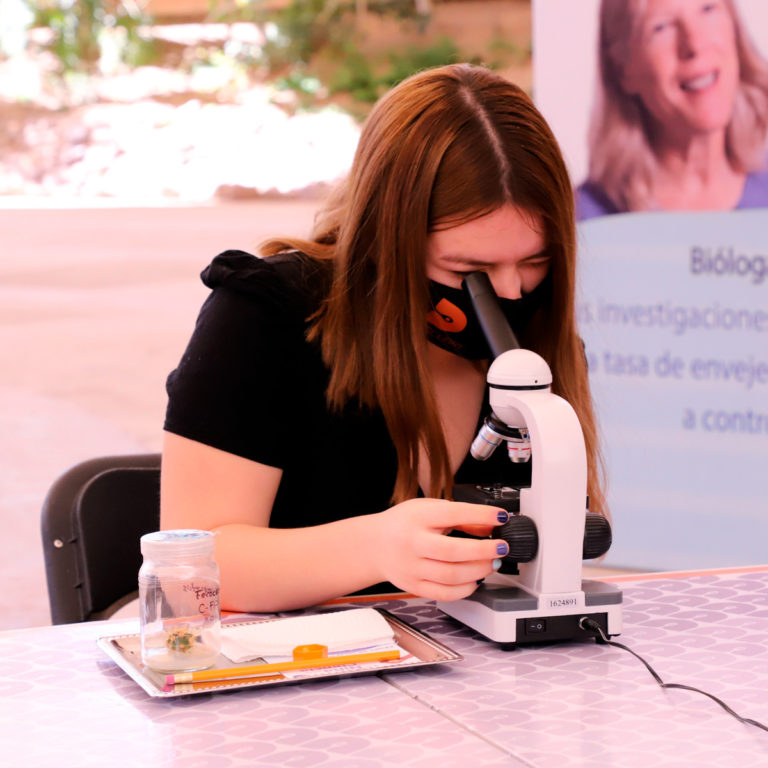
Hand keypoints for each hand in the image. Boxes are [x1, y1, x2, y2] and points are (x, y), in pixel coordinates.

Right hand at [371, 498, 509, 601]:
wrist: (375, 545)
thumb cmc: (405, 524)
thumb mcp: (429, 508)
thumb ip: (459, 515)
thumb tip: (491, 523)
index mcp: (417, 517)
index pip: (452, 514)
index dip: (480, 515)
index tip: (501, 516)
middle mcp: (412, 543)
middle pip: (452, 551)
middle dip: (484, 550)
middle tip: (502, 547)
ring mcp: (412, 568)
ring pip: (451, 575)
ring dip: (479, 570)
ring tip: (492, 563)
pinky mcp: (414, 586)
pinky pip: (444, 594)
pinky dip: (465, 589)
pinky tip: (475, 579)